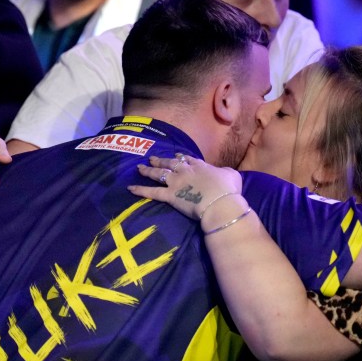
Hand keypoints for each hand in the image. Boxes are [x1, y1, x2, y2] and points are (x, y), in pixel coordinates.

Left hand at [128, 154, 242, 220]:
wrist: (220, 203)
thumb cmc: (229, 191)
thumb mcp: (232, 176)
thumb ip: (225, 172)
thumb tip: (223, 172)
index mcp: (200, 166)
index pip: (188, 160)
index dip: (181, 158)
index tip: (176, 157)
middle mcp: (185, 171)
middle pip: (169, 163)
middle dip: (161, 160)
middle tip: (152, 158)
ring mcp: (176, 182)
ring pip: (158, 174)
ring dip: (148, 170)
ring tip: (140, 168)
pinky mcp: (170, 196)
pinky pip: (152, 192)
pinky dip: (140, 190)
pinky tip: (130, 188)